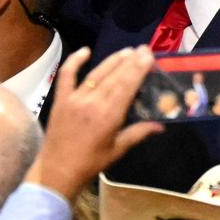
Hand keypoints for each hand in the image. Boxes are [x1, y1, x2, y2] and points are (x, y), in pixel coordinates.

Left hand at [27, 47, 162, 201]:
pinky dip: (74, 61)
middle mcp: (92, 103)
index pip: (126, 86)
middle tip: (143, 48)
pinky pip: (66, 76)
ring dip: (112, 60)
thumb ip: (138, 133)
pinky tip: (85, 51)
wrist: (58, 171)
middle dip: (130, 61)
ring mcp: (74, 99)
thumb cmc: (91, 163)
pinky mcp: (60, 99)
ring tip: (126, 51)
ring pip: (96, 74)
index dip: (138, 69)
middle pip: (114, 76)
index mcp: (108, 116)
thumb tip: (161, 125)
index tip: (148, 56)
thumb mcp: (118, 149)